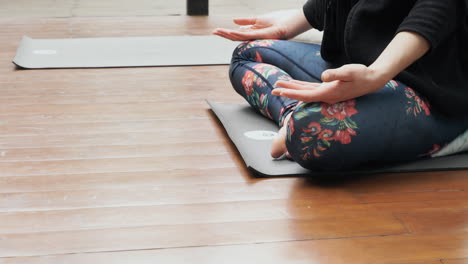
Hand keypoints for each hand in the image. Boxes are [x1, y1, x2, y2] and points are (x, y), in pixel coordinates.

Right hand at [212, 10, 311, 40]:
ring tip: (218, 32)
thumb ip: (247, 20)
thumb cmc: (281, 20)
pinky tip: (232, 32)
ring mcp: (260, 37)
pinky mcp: (265, 35)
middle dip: (225, 35)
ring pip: (241, 37)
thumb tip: (234, 20)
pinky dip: (240, 34)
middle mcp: (256, 37)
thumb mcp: (260, 18)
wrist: (294, 21)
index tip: (216, 31)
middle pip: (237, 37)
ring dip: (229, 35)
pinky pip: (250, 35)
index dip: (227, 32)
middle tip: (213, 32)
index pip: (237, 34)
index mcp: (254, 32)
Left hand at [272, 64, 388, 103]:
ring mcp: (327, 93)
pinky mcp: (329, 89)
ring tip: (280, 86)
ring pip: (306, 92)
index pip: (305, 95)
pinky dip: (302, 86)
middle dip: (288, 92)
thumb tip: (323, 76)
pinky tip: (295, 84)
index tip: (280, 91)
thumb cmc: (361, 74)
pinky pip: (312, 89)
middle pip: (302, 95)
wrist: (373, 79)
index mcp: (328, 93)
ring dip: (293, 89)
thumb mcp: (349, 72)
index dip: (292, 93)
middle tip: (273, 89)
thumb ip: (335, 74)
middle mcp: (326, 95)